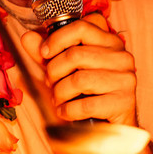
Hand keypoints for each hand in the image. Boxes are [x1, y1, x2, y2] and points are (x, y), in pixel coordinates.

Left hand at [20, 14, 137, 126]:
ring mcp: (125, 79)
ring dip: (60, 93)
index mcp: (110, 42)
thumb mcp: (65, 70)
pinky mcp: (124, 102)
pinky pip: (86, 105)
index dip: (57, 39)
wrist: (111, 126)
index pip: (81, 27)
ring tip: (58, 99)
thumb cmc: (87, 93)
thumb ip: (48, 54)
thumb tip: (27, 37)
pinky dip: (69, 111)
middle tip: (50, 83)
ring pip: (79, 80)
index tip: (44, 53)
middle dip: (54, 72)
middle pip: (75, 55)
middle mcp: (122, 57)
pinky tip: (65, 112)